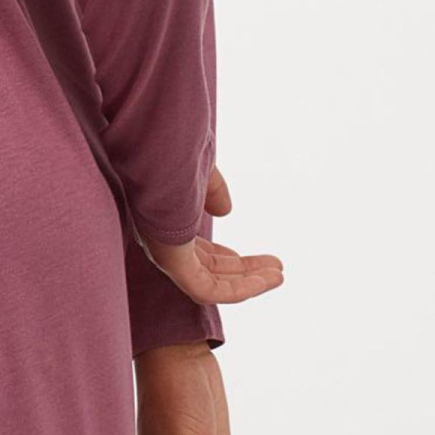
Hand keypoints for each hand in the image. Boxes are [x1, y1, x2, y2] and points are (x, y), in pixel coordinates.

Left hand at [137, 164, 283, 310]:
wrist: (154, 145)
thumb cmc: (169, 150)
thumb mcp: (200, 171)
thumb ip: (211, 190)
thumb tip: (225, 210)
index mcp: (164, 219)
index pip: (195, 249)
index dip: (224, 256)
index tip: (244, 256)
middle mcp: (161, 240)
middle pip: (207, 267)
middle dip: (244, 271)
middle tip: (275, 270)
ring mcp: (164, 252)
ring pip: (211, 283)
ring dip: (248, 282)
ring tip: (279, 277)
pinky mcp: (171, 262)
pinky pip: (208, 290)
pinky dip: (240, 289)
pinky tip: (266, 281)